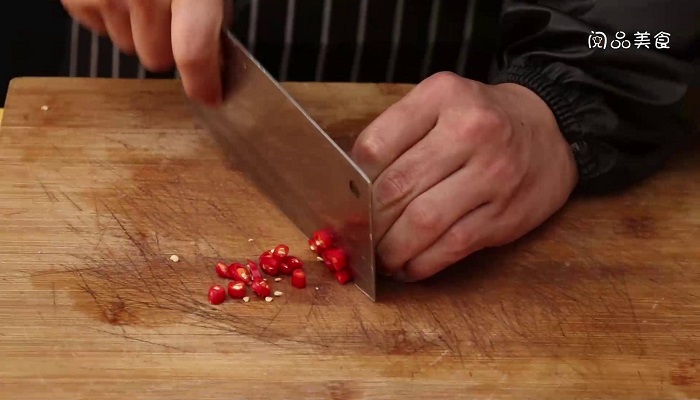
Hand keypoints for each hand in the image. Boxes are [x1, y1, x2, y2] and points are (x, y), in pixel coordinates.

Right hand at [60, 0, 232, 105]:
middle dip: (170, 46)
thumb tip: (214, 58)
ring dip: (140, 30)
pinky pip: (100, 29)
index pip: (193, 50)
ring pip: (128, 47)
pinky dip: (112, 15)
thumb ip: (213, 13)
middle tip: (176, 17)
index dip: (203, 82)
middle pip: (157, 59)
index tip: (210, 95)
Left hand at [351, 72, 577, 281]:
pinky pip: (452, 246)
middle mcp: (469, 131)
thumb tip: (352, 188)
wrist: (550, 129)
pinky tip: (408, 267)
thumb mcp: (440, 103)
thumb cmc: (481, 120)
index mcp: (441, 97)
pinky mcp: (505, 214)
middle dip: (368, 222)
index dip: (352, 183)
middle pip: (396, 188)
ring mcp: (492, 174)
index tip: (346, 201)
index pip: (375, 146)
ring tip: (380, 257)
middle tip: (356, 236)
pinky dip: (421, 263)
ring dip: (391, 250)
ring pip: (422, 223)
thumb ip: (399, 134)